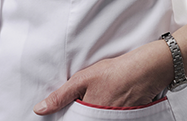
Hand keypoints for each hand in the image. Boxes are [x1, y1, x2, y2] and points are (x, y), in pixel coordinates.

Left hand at [33, 40, 172, 115]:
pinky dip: (105, 116)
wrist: (146, 70)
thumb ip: (61, 95)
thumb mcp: (84, 78)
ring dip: (93, 116)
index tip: (61, 113)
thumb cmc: (116, 72)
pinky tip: (107, 105)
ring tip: (100, 99)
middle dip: (81, 115)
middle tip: (89, 99)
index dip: (67, 118)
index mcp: (88, 116)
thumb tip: (40, 109)